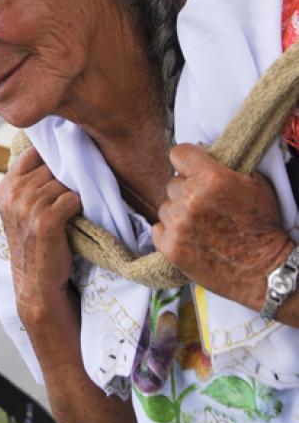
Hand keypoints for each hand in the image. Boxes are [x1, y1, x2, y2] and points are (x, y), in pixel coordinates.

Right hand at [0, 146, 81, 321]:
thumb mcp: (20, 208)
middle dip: (63, 180)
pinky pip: (71, 198)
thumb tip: (54, 152)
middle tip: (63, 201)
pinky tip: (70, 221)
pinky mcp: (45, 221)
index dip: (50, 159)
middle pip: (50, 167)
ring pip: (63, 183)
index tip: (60, 168)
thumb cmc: (35, 242)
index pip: (31, 154)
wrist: (36, 282)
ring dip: (70, 196)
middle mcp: (12, 195)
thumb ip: (28, 182)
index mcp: (4, 189)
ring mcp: (27, 208)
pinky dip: (76, 208)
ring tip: (65, 214)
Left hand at [152, 143, 292, 309]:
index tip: (192, 169)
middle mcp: (190, 198)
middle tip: (205, 205)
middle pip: (173, 183)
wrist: (265, 270)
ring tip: (200, 225)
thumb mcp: (254, 183)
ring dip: (178, 212)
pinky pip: (158, 229)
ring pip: (165, 206)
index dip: (187, 161)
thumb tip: (201, 152)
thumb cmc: (262, 226)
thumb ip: (224, 166)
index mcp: (210, 178)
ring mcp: (178, 224)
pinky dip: (170, 233)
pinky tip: (189, 238)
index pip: (178, 153)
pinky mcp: (170, 248)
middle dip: (186, 190)